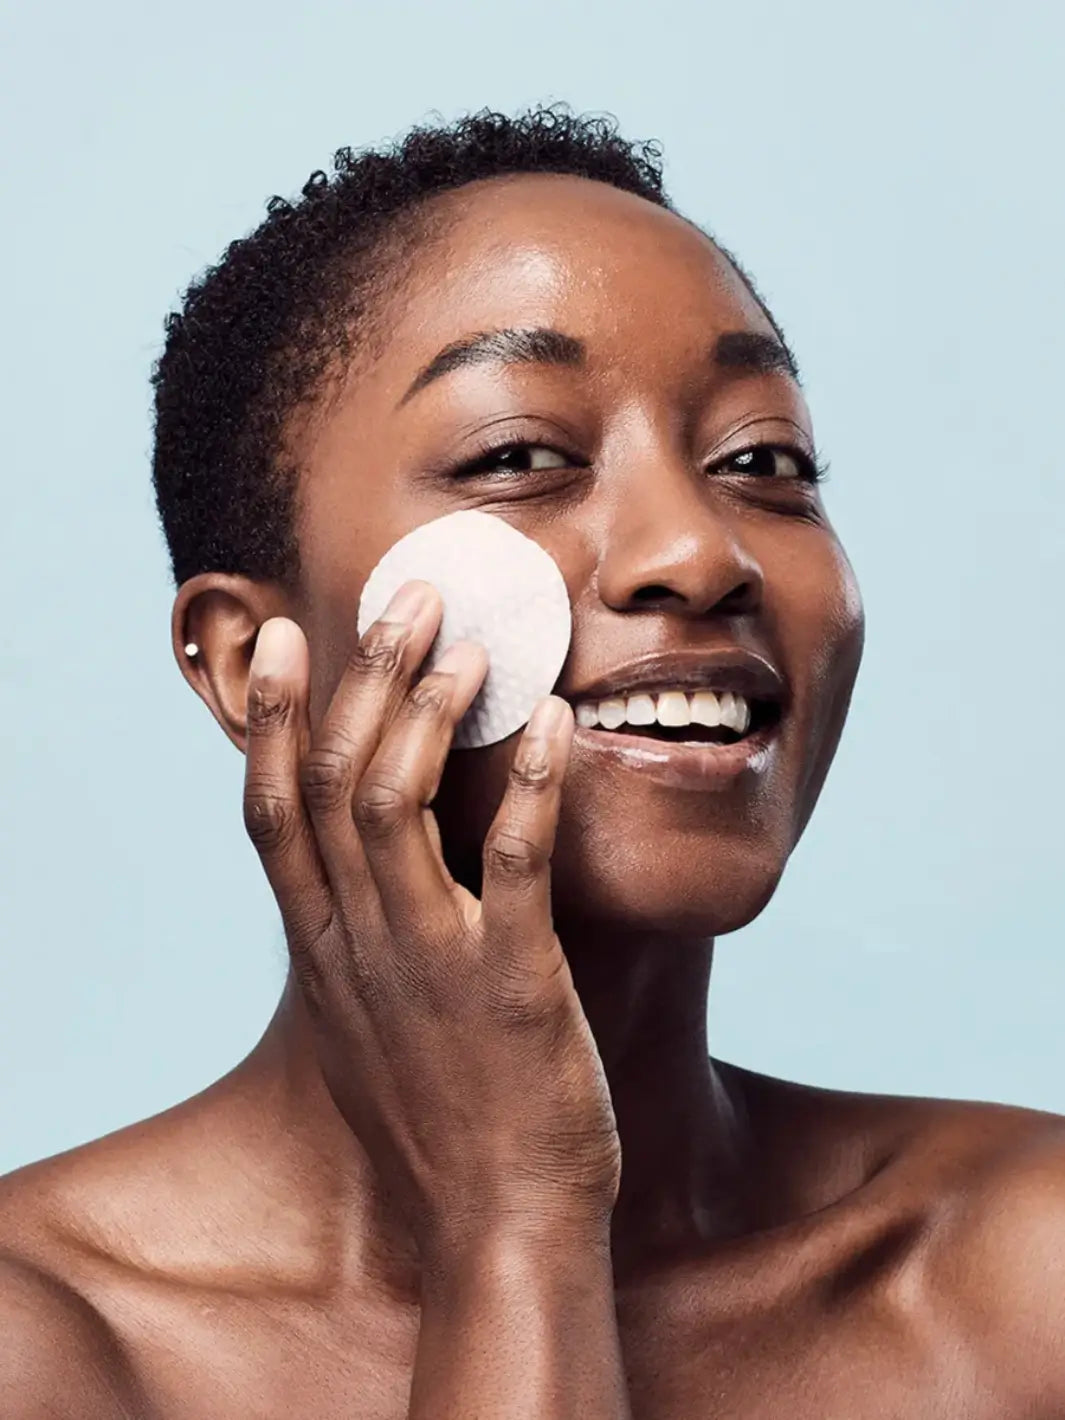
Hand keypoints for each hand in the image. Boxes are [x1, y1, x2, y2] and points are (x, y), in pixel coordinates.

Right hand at [240, 580, 620, 1256]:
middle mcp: (360, 944)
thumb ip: (355, 934)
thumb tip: (356, 862)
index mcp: (326, 950)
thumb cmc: (444, 1114)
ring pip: (394, 809)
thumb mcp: (369, 1020)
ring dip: (426, 714)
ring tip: (466, 640)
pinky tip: (555, 722)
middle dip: (360, 680)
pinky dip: (528, 788)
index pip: (272, 814)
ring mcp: (429, 963)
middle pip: (332, 784)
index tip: (281, 639)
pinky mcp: (510, 985)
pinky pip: (510, 868)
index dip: (270, 721)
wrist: (499, 1223)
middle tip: (403, 597)